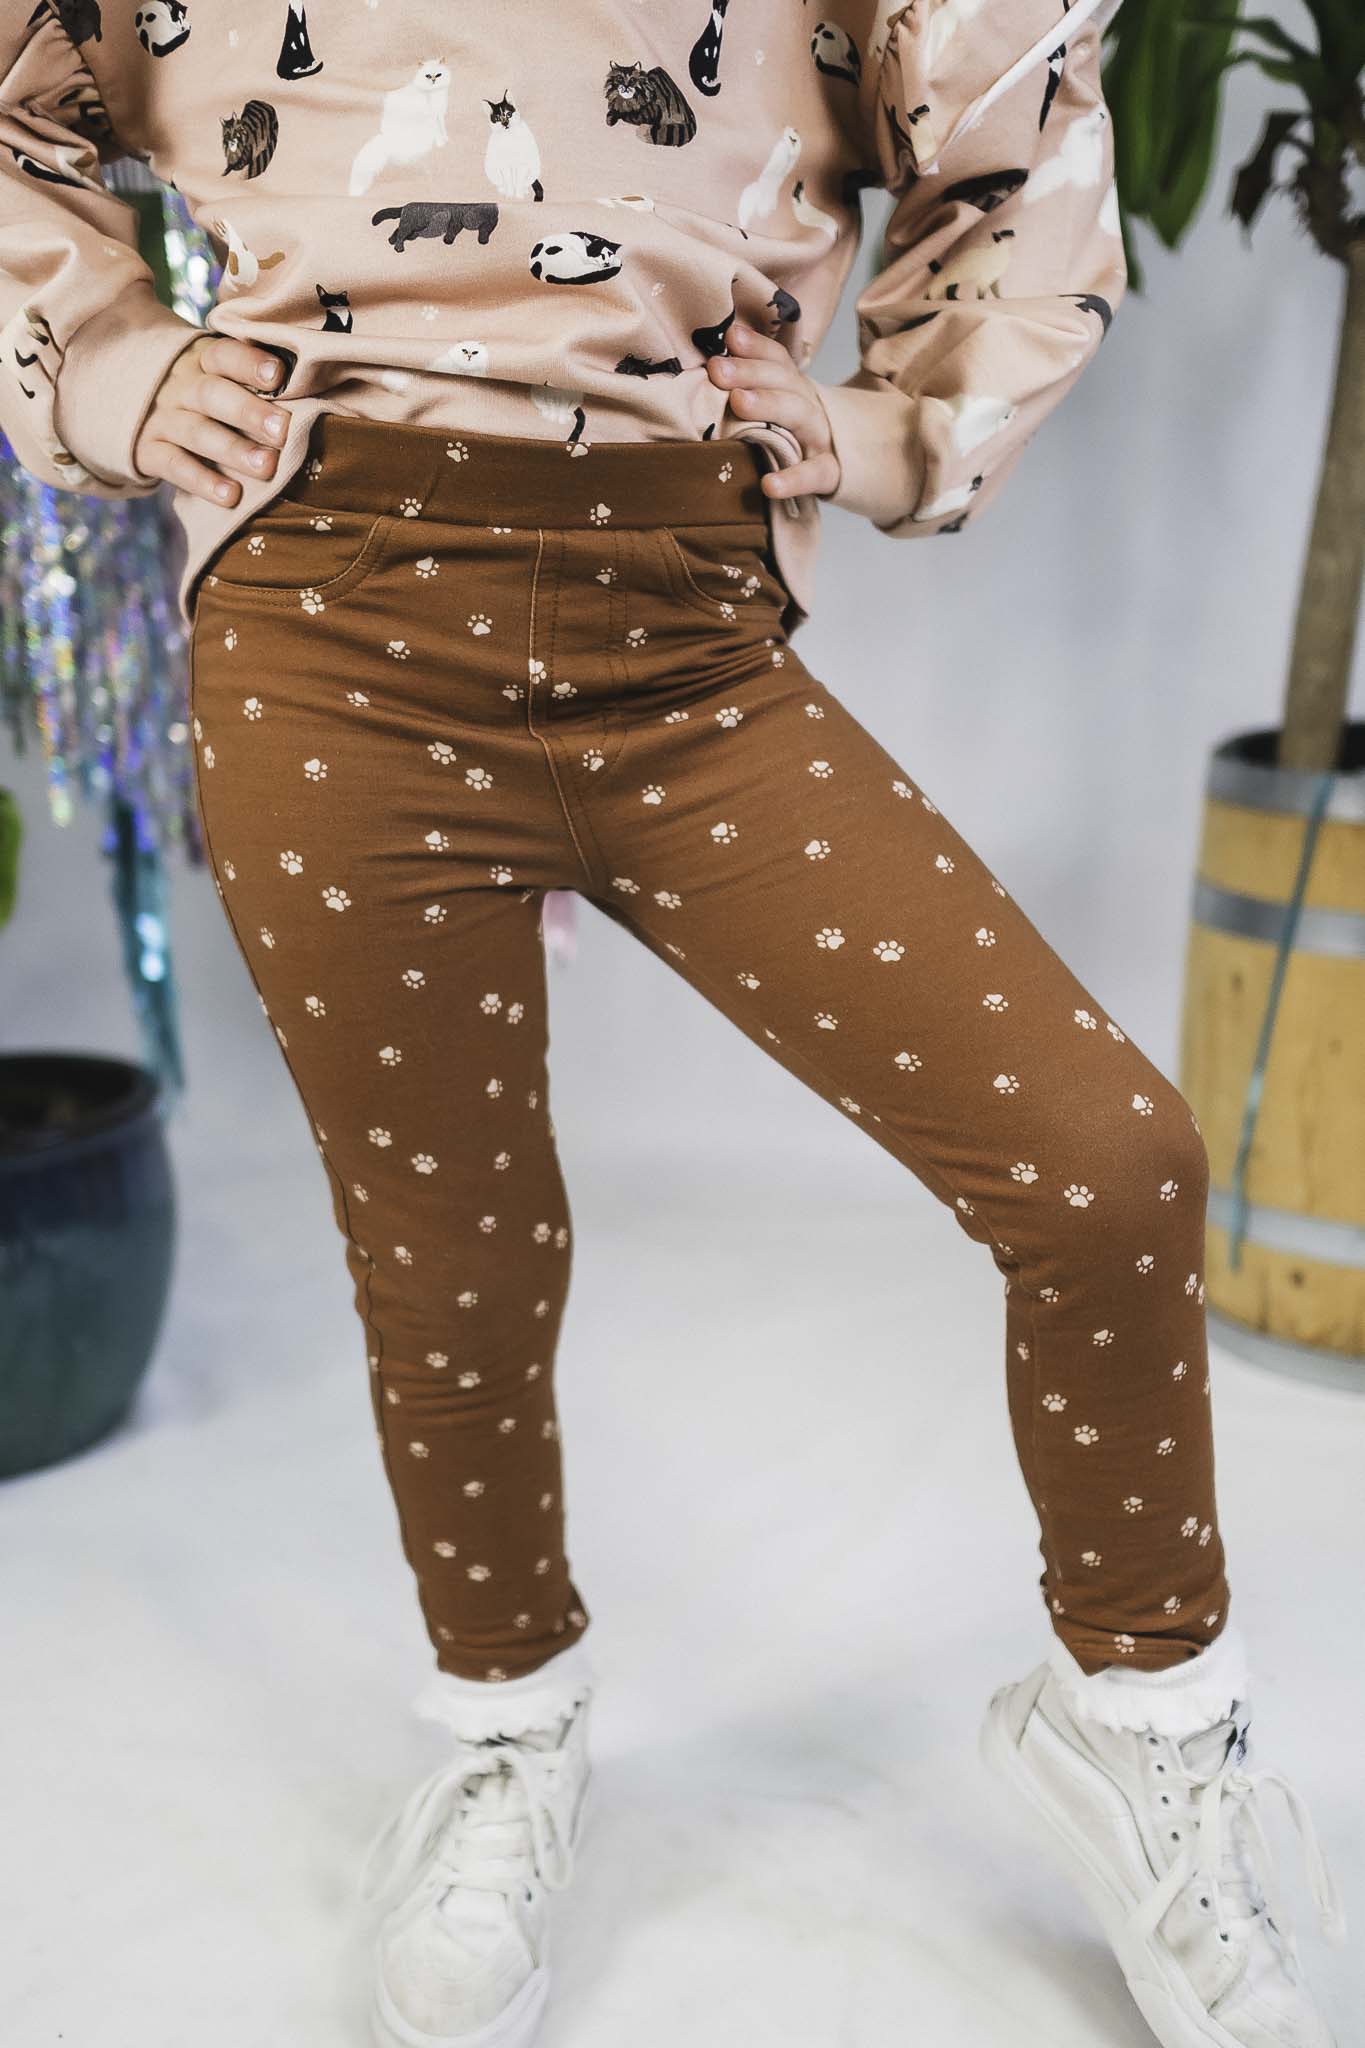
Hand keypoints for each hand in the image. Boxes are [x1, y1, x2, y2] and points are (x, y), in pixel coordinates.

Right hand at [132, 333, 291, 504]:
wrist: (130, 403)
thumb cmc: (203, 393)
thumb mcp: (217, 373)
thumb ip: (252, 379)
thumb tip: (314, 391)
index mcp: (202, 360)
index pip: (224, 354)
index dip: (249, 363)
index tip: (278, 375)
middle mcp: (181, 387)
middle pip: (213, 394)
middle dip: (249, 412)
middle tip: (283, 430)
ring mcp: (163, 419)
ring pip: (198, 432)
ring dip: (234, 450)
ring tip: (267, 467)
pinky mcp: (149, 451)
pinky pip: (175, 466)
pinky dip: (202, 481)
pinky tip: (231, 496)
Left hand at [706, 319, 841, 502]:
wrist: (837, 468)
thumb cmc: (790, 439)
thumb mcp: (776, 408)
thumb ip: (747, 389)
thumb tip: (709, 365)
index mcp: (794, 388)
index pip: (778, 361)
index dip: (756, 347)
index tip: (730, 338)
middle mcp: (808, 406)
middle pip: (784, 382)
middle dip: (750, 372)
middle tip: (717, 369)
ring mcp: (820, 438)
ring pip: (799, 414)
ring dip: (769, 404)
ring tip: (738, 401)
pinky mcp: (827, 473)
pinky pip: (812, 474)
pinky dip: (792, 479)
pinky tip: (768, 485)